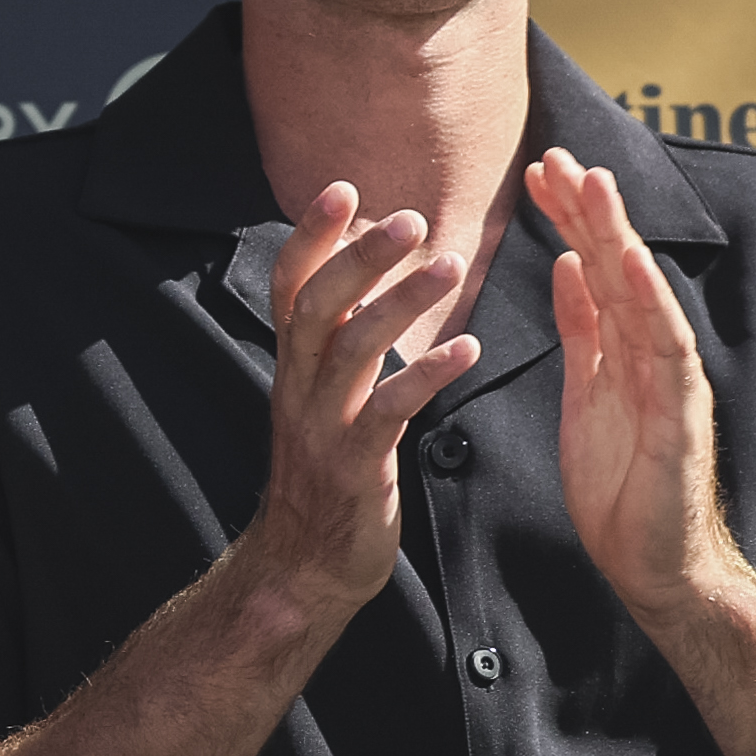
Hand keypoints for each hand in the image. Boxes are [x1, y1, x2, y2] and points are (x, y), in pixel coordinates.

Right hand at [235, 183, 477, 614]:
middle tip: (408, 218)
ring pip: (352, 348)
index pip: (290, 287)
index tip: (343, 188)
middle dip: (359, 256)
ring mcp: (323, 426)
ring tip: (451, 265)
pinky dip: (425, 374)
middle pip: (318, 305)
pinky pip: (388, 411)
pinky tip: (466, 350)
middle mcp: (299, 388)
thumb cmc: (325, 478)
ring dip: (401, 302)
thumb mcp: (318, 403)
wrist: (303, 567)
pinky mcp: (354, 465)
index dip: (311, 237)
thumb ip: (335, 348)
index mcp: (293, 368)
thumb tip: (360, 286)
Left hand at [534, 150, 739, 626]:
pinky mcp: (680, 414)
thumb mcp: (585, 391)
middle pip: (618, 266)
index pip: (594, 267)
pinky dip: (649, 301)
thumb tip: (564, 265)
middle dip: (589, 209)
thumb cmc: (621, 483)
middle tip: (557, 154)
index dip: (569, 217)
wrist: (651, 562)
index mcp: (624, 345)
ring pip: (643, 294)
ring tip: (595, 183)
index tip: (537, 170)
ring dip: (618, 236)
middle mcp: (652, 351)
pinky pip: (665, 349)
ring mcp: (671, 378)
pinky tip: (629, 261)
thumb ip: (583, 329)